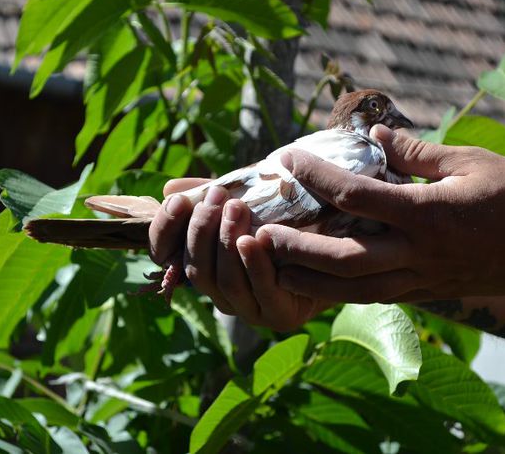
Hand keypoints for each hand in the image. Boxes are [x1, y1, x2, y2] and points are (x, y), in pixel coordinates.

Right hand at [148, 179, 333, 330]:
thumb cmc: (286, 217)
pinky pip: (259, 292)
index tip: (178, 201)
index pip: (165, 254)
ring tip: (237, 209)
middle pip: (194, 268)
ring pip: (222, 281)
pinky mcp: (279, 316)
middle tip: (218, 198)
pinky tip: (254, 240)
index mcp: (204, 264)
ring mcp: (248, 308)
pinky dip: (254, 265)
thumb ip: (212, 195)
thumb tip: (171, 188)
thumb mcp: (246, 200)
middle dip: (201, 230)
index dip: (165, 230)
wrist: (339, 240)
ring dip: (225, 243)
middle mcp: (220, 291)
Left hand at [261, 125, 504, 306]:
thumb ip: (419, 153)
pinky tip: (315, 284)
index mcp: (427, 215)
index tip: (287, 159)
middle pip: (340, 259)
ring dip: (307, 281)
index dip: (315, 176)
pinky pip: (374, 297)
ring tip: (273, 267)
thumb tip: (378, 135)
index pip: (355, 196)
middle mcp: (417, 255)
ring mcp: (421, 281)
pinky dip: (339, 293)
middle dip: (294, 247)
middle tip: (259, 233)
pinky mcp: (427, 295)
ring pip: (352, 290)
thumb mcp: (474, 162)